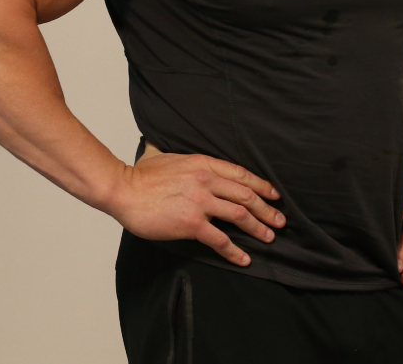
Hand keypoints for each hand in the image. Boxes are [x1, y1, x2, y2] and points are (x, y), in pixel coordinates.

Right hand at [106, 142, 285, 266]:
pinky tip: (243, 258)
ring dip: (258, 228)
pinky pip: (221, 239)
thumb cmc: (139, 175)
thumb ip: (168, 150)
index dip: (261, 185)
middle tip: (279, 221)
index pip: (240, 174)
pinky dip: (235, 251)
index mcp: (202, 163)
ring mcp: (200, 202)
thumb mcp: (160, 154)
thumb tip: (158, 143)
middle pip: (246, 194)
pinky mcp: (192, 223)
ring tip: (268, 238)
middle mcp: (206, 180)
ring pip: (240, 214)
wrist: (123, 189)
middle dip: (266, 209)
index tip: (274, 195)